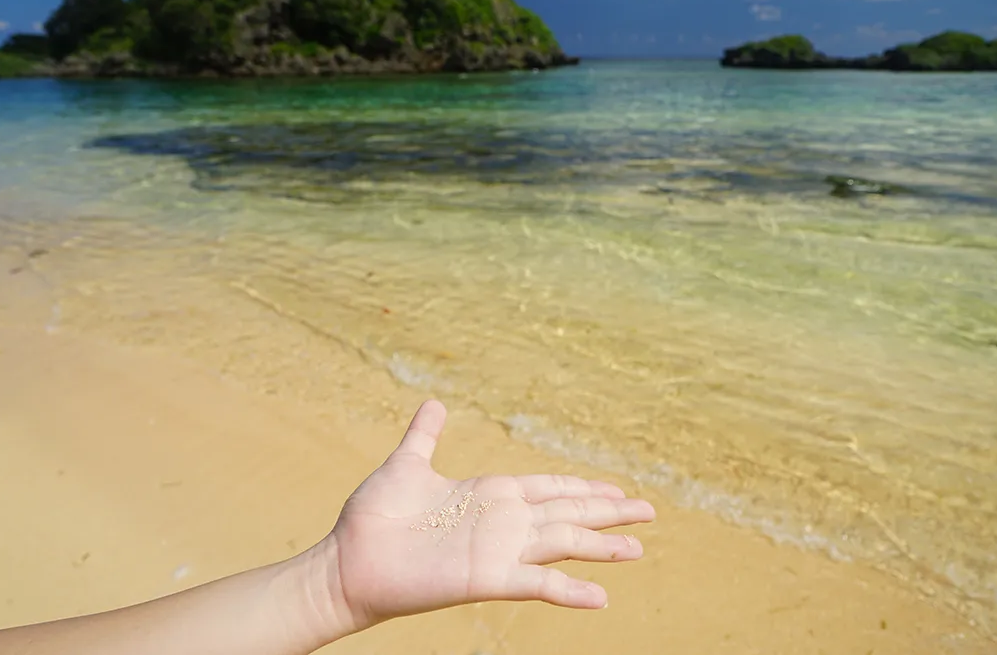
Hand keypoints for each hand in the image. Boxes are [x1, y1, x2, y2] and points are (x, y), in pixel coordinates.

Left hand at [313, 400, 655, 639]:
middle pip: (568, 513)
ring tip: (638, 548)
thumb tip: (433, 402)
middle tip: (649, 511)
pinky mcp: (486, 578)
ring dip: (601, 545)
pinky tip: (600, 595)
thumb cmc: (373, 516)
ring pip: (563, 543)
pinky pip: (536, 583)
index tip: (615, 486)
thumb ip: (425, 436)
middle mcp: (501, 522)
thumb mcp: (406, 465)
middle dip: (608, 511)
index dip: (582, 487)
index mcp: (489, 494)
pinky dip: (569, 589)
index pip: (549, 488)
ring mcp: (497, 551)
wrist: (347, 560)